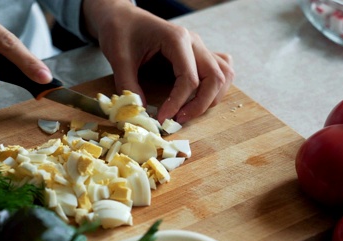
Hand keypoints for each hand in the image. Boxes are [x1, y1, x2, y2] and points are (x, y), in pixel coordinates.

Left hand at [83, 0, 233, 123]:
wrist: (122, 17)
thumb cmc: (120, 31)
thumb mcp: (118, 58)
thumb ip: (128, 85)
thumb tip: (139, 113)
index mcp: (176, 39)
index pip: (189, 79)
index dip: (178, 103)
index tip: (163, 119)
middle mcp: (194, 42)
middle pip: (214, 78)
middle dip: (200, 105)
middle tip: (178, 120)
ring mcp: (198, 47)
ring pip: (224, 74)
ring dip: (212, 97)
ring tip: (188, 112)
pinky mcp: (197, 53)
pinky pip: (221, 68)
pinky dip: (216, 86)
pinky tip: (199, 97)